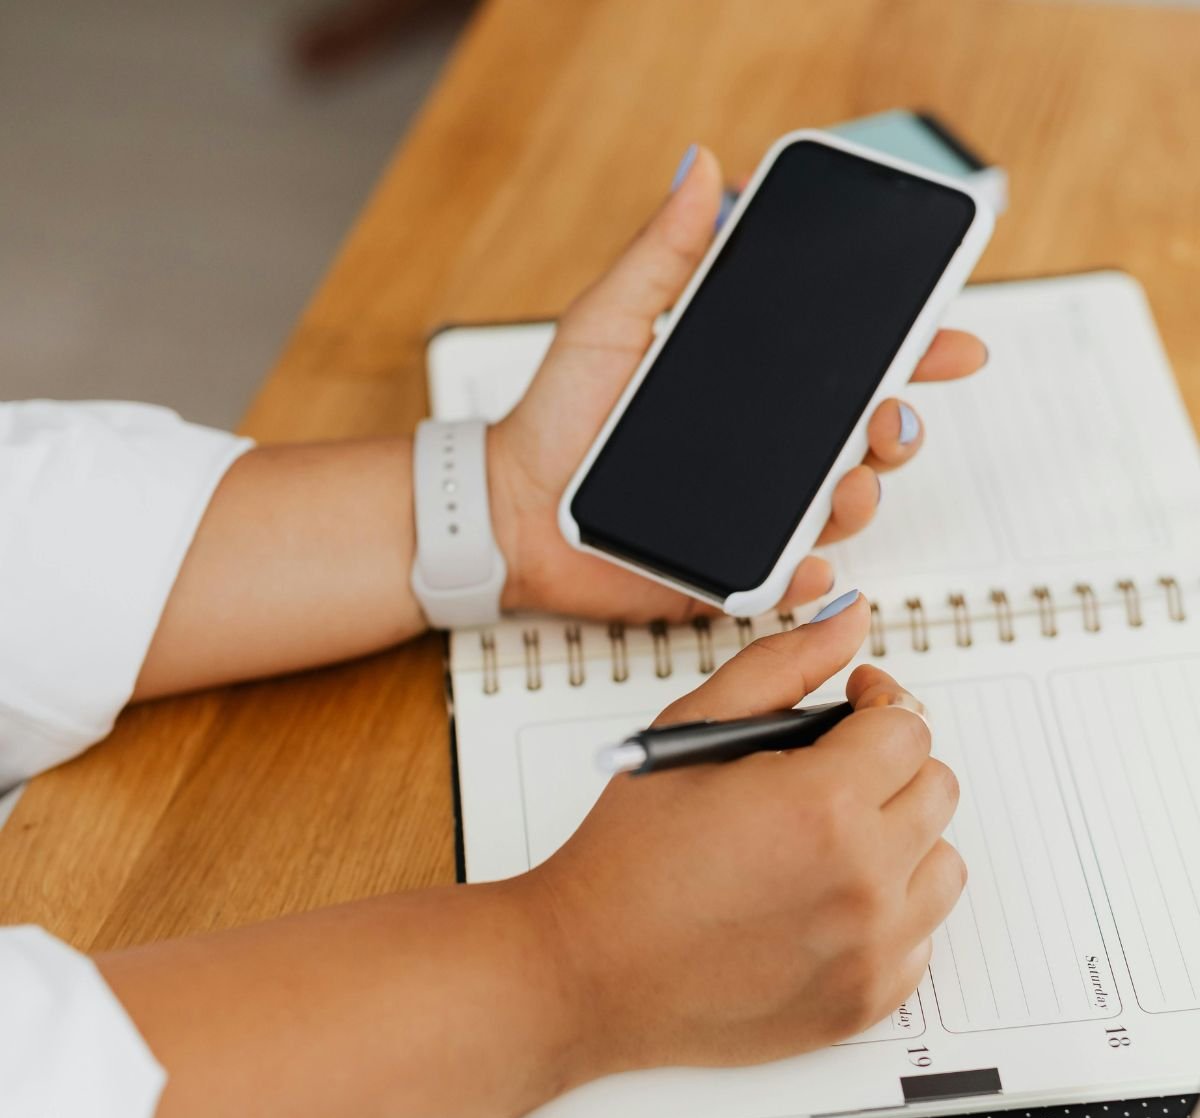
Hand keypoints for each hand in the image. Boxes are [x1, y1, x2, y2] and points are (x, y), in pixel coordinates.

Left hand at [489, 145, 986, 622]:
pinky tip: (809, 565)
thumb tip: (701, 169)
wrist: (511, 508)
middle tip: (892, 413)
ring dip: (864, 495)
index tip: (948, 335)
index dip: (910, 350)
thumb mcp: (609, 320)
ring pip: (841, 508)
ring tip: (849, 482)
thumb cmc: (555, 417)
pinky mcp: (729, 571)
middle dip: (901, 426)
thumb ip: (662, 253)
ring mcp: (754, 514)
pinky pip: (786, 580)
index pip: (850, 365)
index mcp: (753, 386)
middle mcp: (766, 451)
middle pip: (866, 438)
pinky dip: (808, 579)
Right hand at [529, 595, 964, 1074]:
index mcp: (823, 805)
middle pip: (935, 790)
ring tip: (827, 843)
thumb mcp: (692, 733)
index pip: (909, 728)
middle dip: (888, 769)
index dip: (878, 705)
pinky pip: (920, 940)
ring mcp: (871, 951)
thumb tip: (848, 617)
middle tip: (828, 776)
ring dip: (899, 842)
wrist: (586, 972)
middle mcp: (863, 881)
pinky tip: (821, 903)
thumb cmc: (626, 860)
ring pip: (942, 865)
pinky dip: (886, 916)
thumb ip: (781, 665)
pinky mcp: (866, 1002)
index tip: (853, 707)